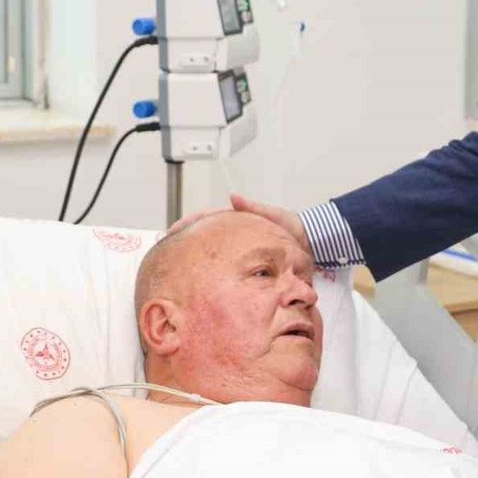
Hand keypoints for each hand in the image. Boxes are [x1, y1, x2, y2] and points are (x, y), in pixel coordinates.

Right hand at [166, 196, 311, 257]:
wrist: (312, 246)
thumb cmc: (294, 228)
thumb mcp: (275, 216)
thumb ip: (255, 208)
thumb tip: (234, 198)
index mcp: (239, 223)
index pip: (207, 220)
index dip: (188, 224)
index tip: (173, 230)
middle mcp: (236, 238)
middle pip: (203, 238)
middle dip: (184, 242)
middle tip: (165, 249)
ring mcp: (239, 252)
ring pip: (211, 254)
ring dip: (193, 257)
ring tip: (175, 265)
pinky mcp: (247, 266)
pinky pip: (224, 267)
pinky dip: (210, 270)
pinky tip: (200, 279)